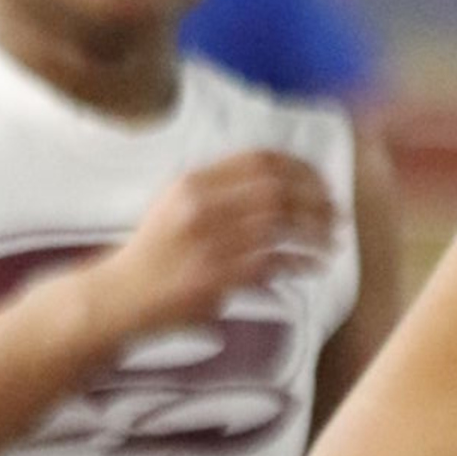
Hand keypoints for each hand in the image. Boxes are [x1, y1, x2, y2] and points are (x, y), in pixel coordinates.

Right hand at [81, 150, 336, 336]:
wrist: (120, 295)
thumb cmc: (156, 249)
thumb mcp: (177, 202)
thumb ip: (221, 186)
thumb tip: (283, 178)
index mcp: (192, 182)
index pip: (261, 160)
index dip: (301, 169)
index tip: (322, 183)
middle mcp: (201, 207)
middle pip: (278, 190)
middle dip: (317, 201)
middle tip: (336, 215)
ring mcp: (209, 242)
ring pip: (282, 227)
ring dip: (316, 234)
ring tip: (331, 242)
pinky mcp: (218, 277)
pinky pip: (275, 263)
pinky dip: (301, 263)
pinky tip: (312, 265)